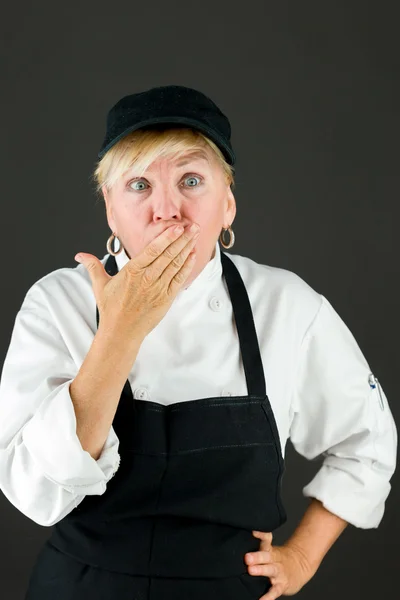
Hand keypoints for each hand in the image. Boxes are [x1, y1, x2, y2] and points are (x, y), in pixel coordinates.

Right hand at [75, 223, 199, 339]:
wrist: (121, 332)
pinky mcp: (166, 299)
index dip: (167, 237)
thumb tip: (80, 255)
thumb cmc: (111, 309)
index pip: (153, 250)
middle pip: (168, 254)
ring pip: (175, 264)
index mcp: (132, 271)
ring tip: (195, 236)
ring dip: (187, 249)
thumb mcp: (100, 285)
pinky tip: (193, 256)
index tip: (177, 227)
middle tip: (193, 226)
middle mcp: (147, 278)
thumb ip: (93, 266)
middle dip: (182, 239)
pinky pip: (179, 280)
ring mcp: (158, 288)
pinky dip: (187, 267)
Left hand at [244, 531, 314, 598]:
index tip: (252, 531)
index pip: (266, 538)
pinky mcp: (281, 585)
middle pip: (266, 555)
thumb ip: (258, 544)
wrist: (300, 566)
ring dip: (261, 570)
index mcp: (270, 550)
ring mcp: (279, 573)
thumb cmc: (279, 558)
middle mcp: (274, 560)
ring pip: (270, 570)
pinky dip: (268, 597)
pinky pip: (274, 591)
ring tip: (251, 570)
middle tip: (247, 557)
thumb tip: (245, 535)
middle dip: (256, 556)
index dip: (260, 534)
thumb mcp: (270, 549)